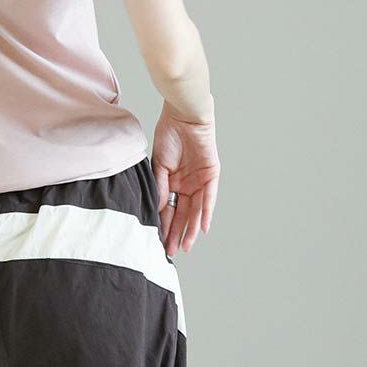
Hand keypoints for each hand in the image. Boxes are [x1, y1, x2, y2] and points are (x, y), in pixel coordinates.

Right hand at [152, 107, 218, 257]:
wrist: (183, 115)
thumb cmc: (168, 135)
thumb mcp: (158, 166)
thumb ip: (159, 188)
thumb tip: (156, 210)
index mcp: (171, 182)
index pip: (168, 209)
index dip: (164, 225)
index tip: (159, 242)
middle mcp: (186, 184)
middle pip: (182, 213)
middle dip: (177, 233)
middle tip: (173, 251)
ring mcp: (199, 180)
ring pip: (196, 210)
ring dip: (191, 228)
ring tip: (186, 245)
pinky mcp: (211, 174)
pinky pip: (209, 197)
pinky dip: (206, 212)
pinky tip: (202, 228)